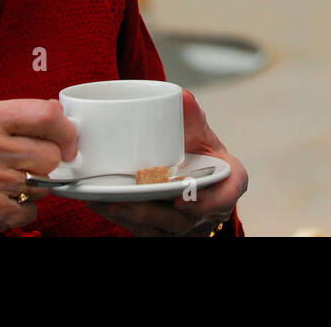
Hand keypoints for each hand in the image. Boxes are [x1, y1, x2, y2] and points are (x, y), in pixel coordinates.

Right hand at [0, 99, 75, 235]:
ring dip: (32, 188)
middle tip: (30, 166)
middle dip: (47, 163)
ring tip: (5, 184)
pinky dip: (20, 210)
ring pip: (43, 184)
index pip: (47, 114)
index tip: (68, 139)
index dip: (66, 129)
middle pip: (52, 153)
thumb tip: (49, 117)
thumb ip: (1, 118)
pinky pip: (30, 209)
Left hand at [87, 89, 247, 235]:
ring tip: (111, 202)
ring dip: (135, 219)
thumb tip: (182, 97)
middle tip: (129, 200)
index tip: (181, 200)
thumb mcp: (200, 133)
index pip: (228, 196)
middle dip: (154, 214)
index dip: (209, 204)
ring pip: (163, 230)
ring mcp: (189, 226)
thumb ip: (192, 116)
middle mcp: (210, 210)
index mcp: (227, 182)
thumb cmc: (198, 151)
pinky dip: (125, 220)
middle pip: (185, 221)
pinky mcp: (167, 233)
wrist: (189, 170)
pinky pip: (147, 233)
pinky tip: (103, 204)